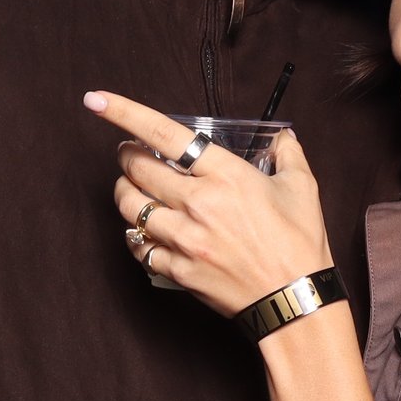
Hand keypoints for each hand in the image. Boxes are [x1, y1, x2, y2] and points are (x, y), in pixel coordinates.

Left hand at [88, 90, 333, 317]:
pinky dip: (136, 235)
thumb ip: (288, 154)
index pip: (164, 134)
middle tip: (129, 154)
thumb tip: (284, 137)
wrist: (294, 301)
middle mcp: (198, 203)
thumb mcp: (303, 188)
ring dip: (124, 192)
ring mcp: (184, 239)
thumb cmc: (300, 244)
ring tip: (131, 188)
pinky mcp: (178, 270)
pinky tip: (144, 230)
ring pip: (130, 207)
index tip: (97, 100)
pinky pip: (140, 247)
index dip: (124, 113)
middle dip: (126, 156)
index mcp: (226, 175)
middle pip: (137, 169)